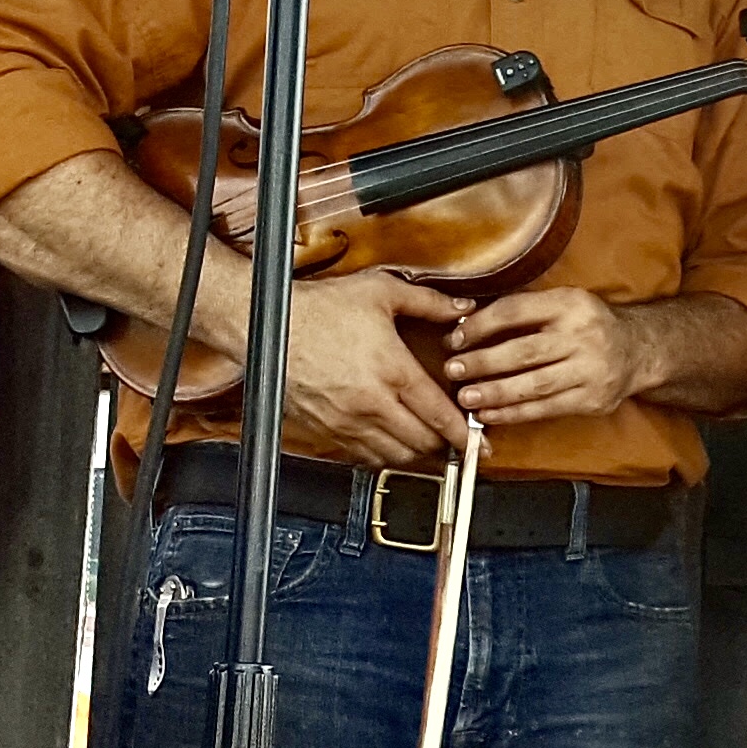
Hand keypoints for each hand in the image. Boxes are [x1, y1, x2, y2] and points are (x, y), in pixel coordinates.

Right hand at [279, 268, 475, 465]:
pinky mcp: (324, 430)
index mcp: (392, 370)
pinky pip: (363, 456)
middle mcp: (371, 403)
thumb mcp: (380, 291)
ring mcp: (345, 421)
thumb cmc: (319, 307)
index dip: (465, 435)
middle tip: (457, 442)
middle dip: (444, 446)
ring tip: (427, 444)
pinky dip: (383, 455)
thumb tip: (463, 309)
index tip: (480, 444)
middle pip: (421, 443)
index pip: (440, 415)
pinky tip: (391, 442)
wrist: (267, 324)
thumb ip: (429, 302)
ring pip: (393, 456)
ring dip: (415, 454)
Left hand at [442, 288, 658, 430]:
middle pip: (523, 351)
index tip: (455, 338)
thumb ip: (525, 311)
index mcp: (570, 303)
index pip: (516, 311)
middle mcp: (583, 335)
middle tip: (453, 370)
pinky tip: (490, 414)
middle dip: (483, 362)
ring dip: (494, 393)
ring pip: (533, 385)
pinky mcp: (592, 399)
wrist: (639, 350)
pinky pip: (546, 409)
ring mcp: (590, 370)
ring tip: (466, 397)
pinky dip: (514, 413)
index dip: (481, 325)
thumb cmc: (589, 325)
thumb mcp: (564, 303)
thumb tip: (468, 325)